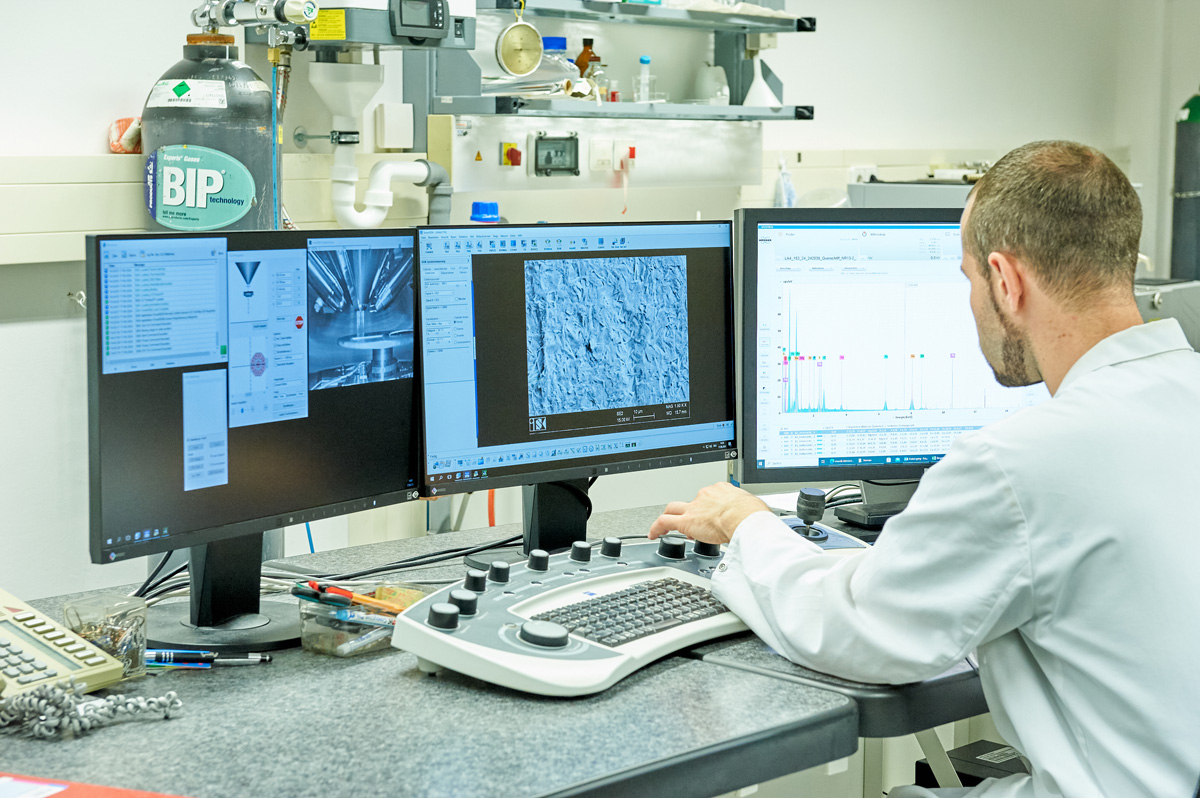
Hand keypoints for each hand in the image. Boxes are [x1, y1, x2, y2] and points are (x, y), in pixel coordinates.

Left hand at [648, 482, 769, 544]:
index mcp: (723, 491)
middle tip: (691, 522)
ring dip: (669, 517)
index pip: (710, 497)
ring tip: (666, 527)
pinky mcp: (686, 521)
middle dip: (690, 510)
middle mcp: (706, 495)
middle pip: (691, 502)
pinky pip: (664, 521)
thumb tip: (757, 518)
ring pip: (674, 508)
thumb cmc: (753, 515)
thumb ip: (750, 511)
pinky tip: (653, 534)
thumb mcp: (754, 508)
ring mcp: (694, 507)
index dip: (707, 508)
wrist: (745, 519)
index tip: (711, 518)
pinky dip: (656, 527)